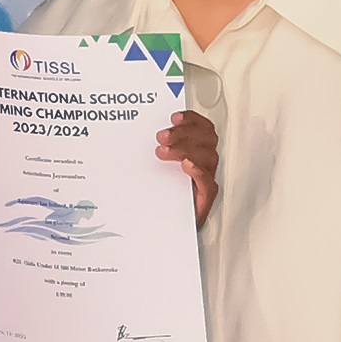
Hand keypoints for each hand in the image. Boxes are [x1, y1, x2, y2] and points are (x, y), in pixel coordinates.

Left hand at [156, 111, 218, 227]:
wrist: (164, 224)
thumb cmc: (160, 195)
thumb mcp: (153, 168)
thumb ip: (152, 151)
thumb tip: (132, 135)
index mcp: (195, 152)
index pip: (203, 128)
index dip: (192, 119)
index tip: (174, 117)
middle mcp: (203, 164)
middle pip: (207, 138)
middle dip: (183, 133)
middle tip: (162, 136)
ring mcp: (205, 180)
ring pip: (208, 156)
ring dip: (185, 149)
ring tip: (165, 152)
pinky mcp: (205, 198)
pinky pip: (208, 182)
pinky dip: (198, 170)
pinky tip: (186, 165)